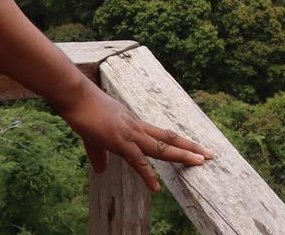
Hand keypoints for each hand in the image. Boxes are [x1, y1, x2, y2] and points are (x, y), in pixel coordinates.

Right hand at [52, 80, 214, 192]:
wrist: (75, 96)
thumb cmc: (83, 111)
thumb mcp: (94, 138)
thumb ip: (100, 155)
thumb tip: (102, 170)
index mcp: (133, 125)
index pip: (161, 135)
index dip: (178, 143)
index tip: (194, 149)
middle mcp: (137, 127)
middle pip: (169, 138)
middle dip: (189, 148)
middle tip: (209, 155)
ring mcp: (130, 133)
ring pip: (161, 147)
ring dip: (181, 155)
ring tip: (199, 162)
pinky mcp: (119, 140)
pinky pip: (137, 160)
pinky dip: (147, 174)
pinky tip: (156, 187)